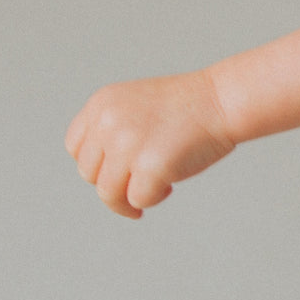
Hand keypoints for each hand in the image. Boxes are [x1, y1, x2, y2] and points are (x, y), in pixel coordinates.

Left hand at [65, 71, 236, 218]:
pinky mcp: (150, 166)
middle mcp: (107, 123)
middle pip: (90, 173)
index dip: (96, 164)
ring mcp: (127, 145)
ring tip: (156, 189)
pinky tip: (169, 187)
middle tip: (140, 183)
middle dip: (113, 184)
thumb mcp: (137, 106)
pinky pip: (138, 199)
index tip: (117, 170)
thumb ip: (114, 130)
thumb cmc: (190, 107)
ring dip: (129, 199)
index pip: (75, 147)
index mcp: (101, 105)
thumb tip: (102, 174)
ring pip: (108, 192)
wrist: (223, 100)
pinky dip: (152, 199)